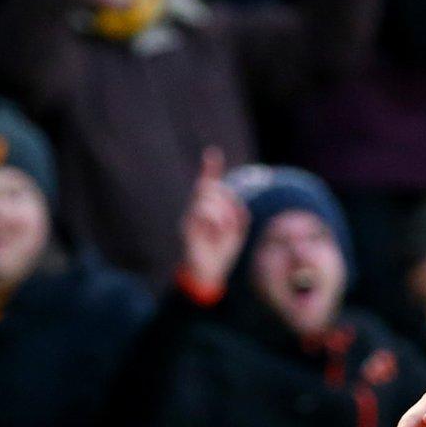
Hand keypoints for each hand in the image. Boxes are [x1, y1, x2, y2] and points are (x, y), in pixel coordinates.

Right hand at [181, 148, 247, 290]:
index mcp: (208, 208)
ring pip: (209, 199)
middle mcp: (195, 209)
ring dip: (224, 214)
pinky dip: (217, 222)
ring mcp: (190, 217)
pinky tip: (216, 234)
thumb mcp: (237, 229)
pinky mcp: (187, 227)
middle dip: (227, 200)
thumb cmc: (222, 252)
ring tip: (223, 232)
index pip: (209, 184)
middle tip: (231, 223)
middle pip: (211, 188)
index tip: (212, 153)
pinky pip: (205, 212)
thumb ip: (237, 211)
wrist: (208, 273)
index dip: (210, 169)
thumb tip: (232, 199)